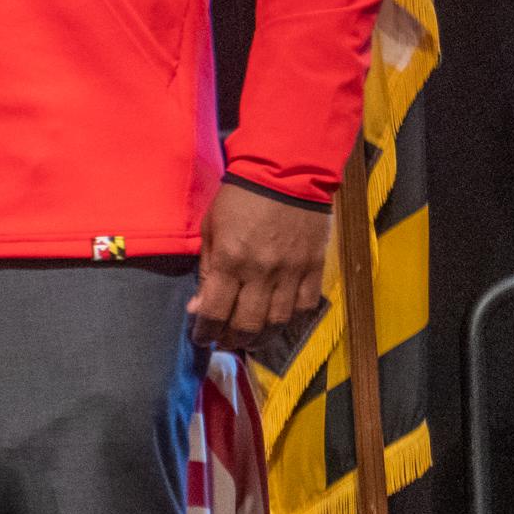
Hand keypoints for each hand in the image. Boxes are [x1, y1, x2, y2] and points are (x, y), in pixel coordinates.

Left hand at [190, 179, 333, 351]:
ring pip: (278, 322)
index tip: (200, 337)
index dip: (205, 331)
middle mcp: (262, 271)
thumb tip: (198, 306)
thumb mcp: (211, 229)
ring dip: (261, 337)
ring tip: (249, 338)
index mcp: (231, 260)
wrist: (287, 172)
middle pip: (247, 324)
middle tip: (223, 342)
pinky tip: (278, 320)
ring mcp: (292, 271)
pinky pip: (305, 306)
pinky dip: (291, 319)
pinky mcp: (315, 268)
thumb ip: (207, 270)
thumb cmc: (240, 198)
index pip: (215, 311)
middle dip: (231, 340)